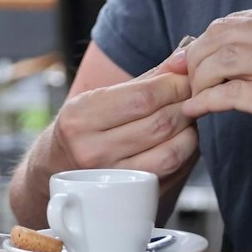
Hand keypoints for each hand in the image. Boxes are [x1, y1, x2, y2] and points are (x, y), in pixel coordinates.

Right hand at [50, 46, 199, 181]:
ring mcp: (112, 178)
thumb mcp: (103, 97)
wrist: (58, 169)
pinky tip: (182, 138)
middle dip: (185, 104)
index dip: (174, 85)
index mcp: (81, 117)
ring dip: (190, 130)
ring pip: (171, 151)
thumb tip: (186, 57)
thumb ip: (147, 77)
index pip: (142, 97)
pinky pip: (173, 171)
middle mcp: (92, 150)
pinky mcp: (130, 194)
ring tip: (187, 117)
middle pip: (160, 124)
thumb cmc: (85, 126)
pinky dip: (186, 151)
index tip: (185, 77)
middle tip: (192, 95)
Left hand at [182, 0, 251, 177]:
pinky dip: (205, 102)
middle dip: (192, 58)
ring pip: (222, 59)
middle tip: (180, 79)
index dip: (203, 41)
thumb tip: (227, 53)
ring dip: (197, 80)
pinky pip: (232, 94)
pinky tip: (197, 111)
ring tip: (192, 97)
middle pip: (221, 34)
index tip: (185, 60)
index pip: (235, 20)